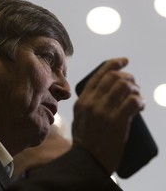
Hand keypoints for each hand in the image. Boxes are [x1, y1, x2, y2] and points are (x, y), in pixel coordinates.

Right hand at [72, 57, 144, 173]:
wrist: (87, 160)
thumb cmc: (85, 140)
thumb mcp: (80, 118)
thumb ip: (89, 104)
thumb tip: (107, 93)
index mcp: (82, 100)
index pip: (99, 75)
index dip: (113, 64)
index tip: (124, 61)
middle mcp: (92, 102)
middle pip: (114, 77)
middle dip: (128, 77)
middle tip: (134, 84)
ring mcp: (104, 111)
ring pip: (125, 87)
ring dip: (136, 89)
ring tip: (137, 96)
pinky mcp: (117, 121)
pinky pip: (133, 101)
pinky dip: (140, 101)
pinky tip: (140, 106)